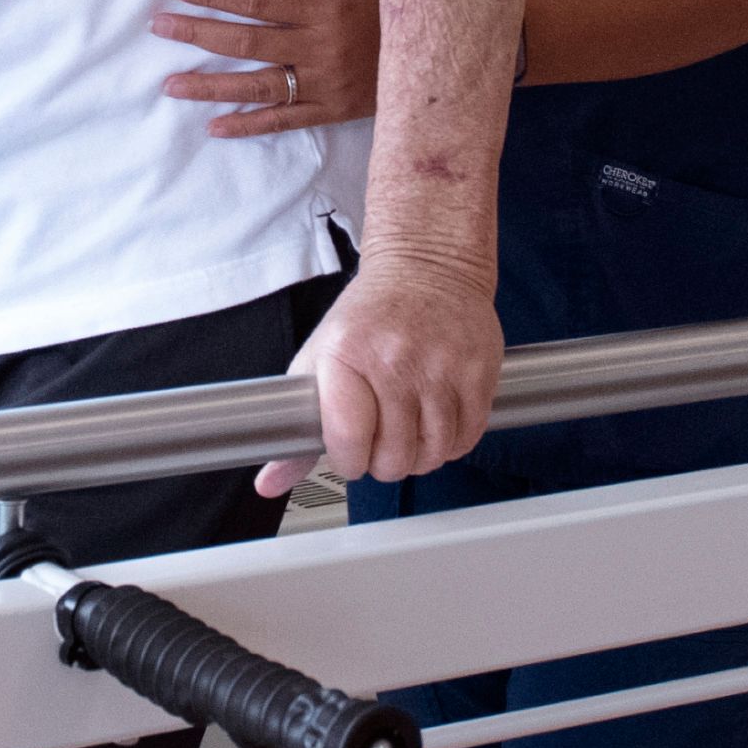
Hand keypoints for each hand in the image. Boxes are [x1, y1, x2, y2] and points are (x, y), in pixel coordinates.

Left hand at [151, 0, 382, 137]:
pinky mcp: (332, 111)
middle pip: (245, 41)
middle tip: (157, 26)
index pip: (257, 0)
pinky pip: (283, 121)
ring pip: (257, 86)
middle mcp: (319, 47)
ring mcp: (324, 84)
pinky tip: (214, 126)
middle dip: (197, 33)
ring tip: (170, 83)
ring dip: (210, 85)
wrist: (447, 55)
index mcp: (326, 5)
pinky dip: (247, 125)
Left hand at [274, 248, 500, 498]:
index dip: (349, 461)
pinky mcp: (477, 372)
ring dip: (419, 457)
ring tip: (409, 436)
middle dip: (384, 463)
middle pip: (394, 457)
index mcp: (347, 355)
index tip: (350, 454)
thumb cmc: (370, 316)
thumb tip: (270, 482)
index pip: (348, 441)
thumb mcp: (321, 357)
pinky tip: (437, 427)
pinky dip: (450, 445)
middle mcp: (395, 361)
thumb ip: (297, 423)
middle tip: (381, 446)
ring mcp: (441, 368)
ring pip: (432, 454)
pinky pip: (466, 438)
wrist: (429, 265)